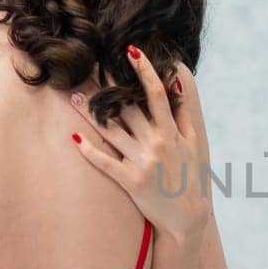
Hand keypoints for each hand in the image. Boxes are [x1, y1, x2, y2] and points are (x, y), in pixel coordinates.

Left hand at [69, 45, 212, 241]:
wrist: (188, 218)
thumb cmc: (191, 178)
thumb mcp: (195, 144)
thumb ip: (185, 112)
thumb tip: (177, 80)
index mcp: (172, 132)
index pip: (156, 94)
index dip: (144, 70)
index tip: (131, 50)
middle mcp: (156, 143)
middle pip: (127, 107)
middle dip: (106, 86)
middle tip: (86, 66)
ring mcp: (142, 162)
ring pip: (111, 130)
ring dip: (90, 112)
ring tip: (72, 95)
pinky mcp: (131, 181)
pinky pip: (106, 163)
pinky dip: (89, 151)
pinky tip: (74, 138)